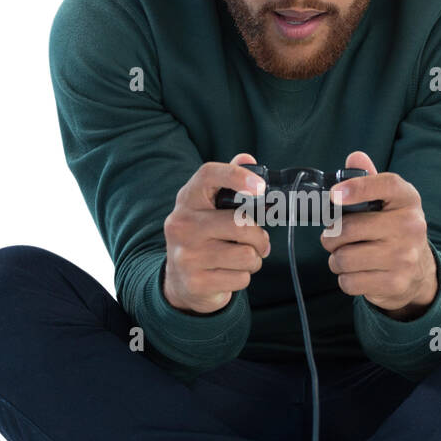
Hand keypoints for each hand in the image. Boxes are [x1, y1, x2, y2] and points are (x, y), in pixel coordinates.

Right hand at [162, 152, 270, 312]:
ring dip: (254, 260)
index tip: (260, 187)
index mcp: (187, 200)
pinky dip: (243, 277)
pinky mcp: (196, 282)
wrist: (180, 281)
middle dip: (259, 237)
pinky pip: (241, 278)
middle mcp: (182, 224)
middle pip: (241, 223)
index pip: (208, 174)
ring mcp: (186, 255)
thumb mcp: (208, 209)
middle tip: (258, 242)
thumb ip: (228, 184)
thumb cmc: (202, 239)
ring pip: (246, 254)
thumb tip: (248, 159)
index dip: (237, 176)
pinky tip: (228, 274)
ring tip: (241, 259)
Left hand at [320, 150, 438, 319]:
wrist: (419, 271)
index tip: (334, 195)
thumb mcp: (387, 202)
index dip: (356, 188)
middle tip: (335, 237)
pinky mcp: (394, 282)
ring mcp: (404, 257)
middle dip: (332, 236)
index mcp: (408, 200)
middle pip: (348, 228)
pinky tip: (357, 272)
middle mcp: (410, 226)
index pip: (385, 185)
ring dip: (336, 259)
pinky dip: (345, 278)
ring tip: (347, 256)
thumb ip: (368, 180)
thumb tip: (354, 157)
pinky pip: (349, 281)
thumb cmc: (394, 230)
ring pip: (343, 257)